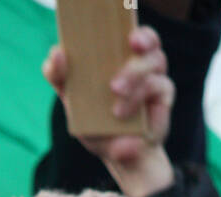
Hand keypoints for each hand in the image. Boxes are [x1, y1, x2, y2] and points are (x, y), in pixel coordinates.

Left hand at [41, 25, 174, 196]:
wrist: (119, 157)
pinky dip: (139, 98)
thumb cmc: (96, 125)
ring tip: (116, 94)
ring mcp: (153, 76)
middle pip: (148, 37)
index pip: (122, 26)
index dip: (123, 15)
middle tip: (133, 45)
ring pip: (153, 60)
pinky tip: (124, 113)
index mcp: (115, 55)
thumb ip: (58, 76)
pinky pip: (158, 86)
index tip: (120, 10)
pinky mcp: (164, 96)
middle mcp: (137, 60)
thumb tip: (57, 53)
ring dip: (135, 74)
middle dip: (143, 37)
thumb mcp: (71, 102)